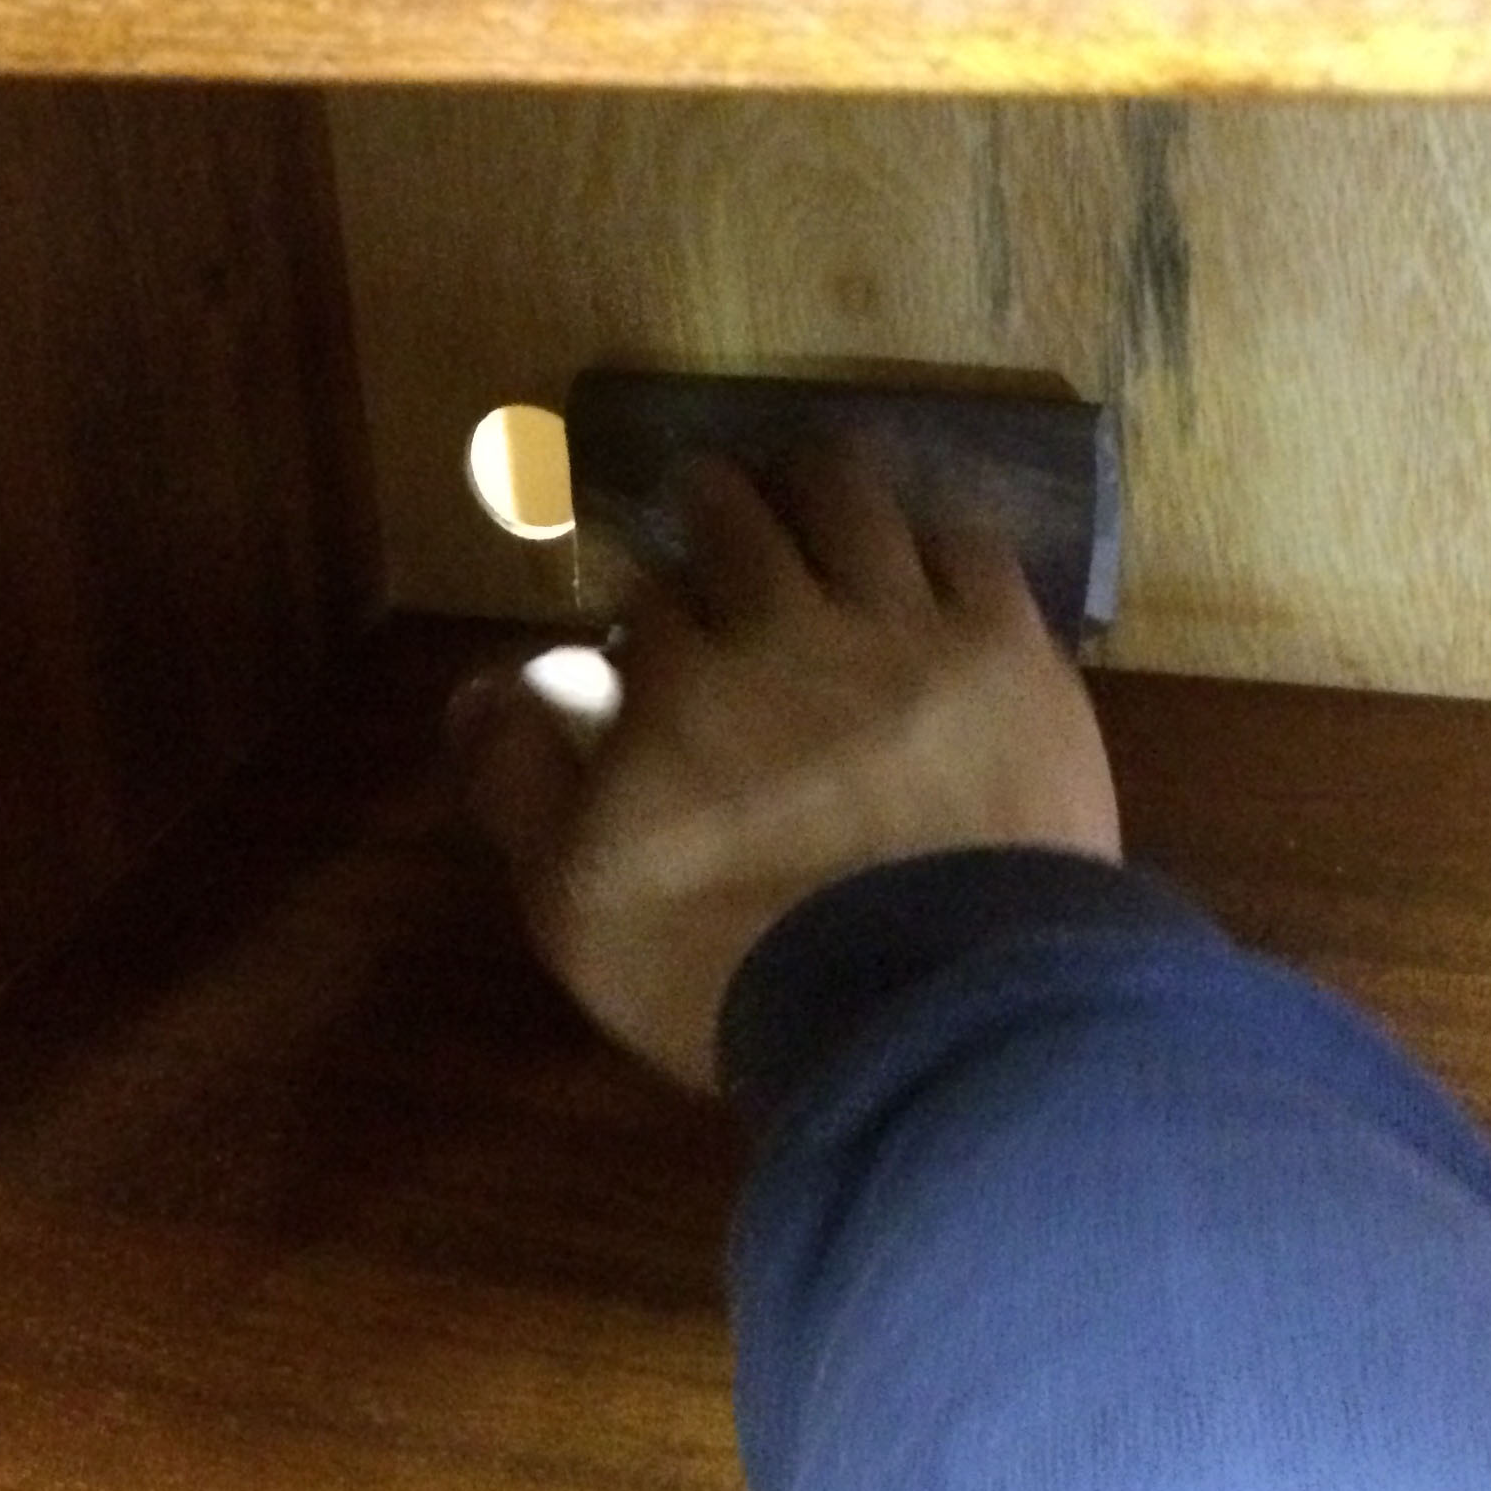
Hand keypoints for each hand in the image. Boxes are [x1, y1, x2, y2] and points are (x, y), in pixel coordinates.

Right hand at [451, 443, 1121, 1089]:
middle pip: (737, 519)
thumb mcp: (576, 903)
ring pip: (852, 502)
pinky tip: (928, 550)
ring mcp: (908, 629)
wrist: (932, 1008)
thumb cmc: (731, 971)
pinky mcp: (1011, 653)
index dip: (638, 595)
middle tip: (707, 496)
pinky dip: (934, 537)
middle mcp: (786, 624)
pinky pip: (969, 548)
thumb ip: (518, 784)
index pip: (645, 599)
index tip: (642, 608)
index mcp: (678, 679)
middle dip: (711, 500)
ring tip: (808, 482)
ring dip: (818, 484)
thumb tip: (479, 687)